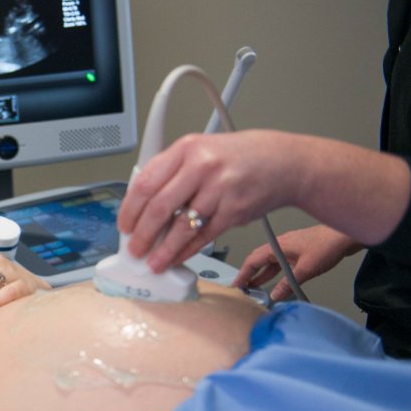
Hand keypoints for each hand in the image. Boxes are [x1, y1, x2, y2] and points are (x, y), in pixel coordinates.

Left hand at [117, 129, 410, 273]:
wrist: (287, 163)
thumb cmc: (241, 158)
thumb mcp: (202, 150)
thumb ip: (173, 173)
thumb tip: (142, 207)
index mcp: (187, 148)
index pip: (145, 183)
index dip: (130, 210)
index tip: (124, 226)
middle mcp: (202, 166)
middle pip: (158, 207)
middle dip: (142, 234)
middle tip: (134, 249)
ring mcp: (220, 188)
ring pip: (181, 227)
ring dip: (163, 250)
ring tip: (153, 262)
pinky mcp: (235, 210)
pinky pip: (203, 236)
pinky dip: (186, 251)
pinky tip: (177, 257)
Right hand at [236, 224, 361, 300]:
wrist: (346, 237)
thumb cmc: (327, 246)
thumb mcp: (305, 270)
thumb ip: (288, 284)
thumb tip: (275, 295)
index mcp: (277, 246)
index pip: (252, 261)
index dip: (243, 274)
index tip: (236, 285)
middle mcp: (281, 245)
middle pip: (258, 260)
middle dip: (249, 274)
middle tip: (243, 288)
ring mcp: (290, 247)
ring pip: (270, 262)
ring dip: (263, 274)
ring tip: (256, 286)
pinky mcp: (299, 250)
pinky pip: (281, 262)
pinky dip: (276, 272)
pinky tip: (278, 281)